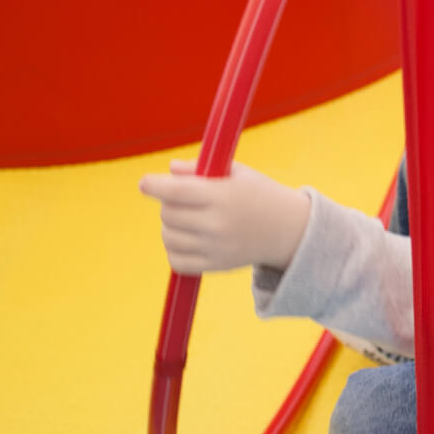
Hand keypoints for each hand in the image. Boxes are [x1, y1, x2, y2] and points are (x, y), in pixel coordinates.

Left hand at [138, 160, 311, 275]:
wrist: (289, 230)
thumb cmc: (259, 194)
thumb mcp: (238, 172)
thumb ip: (201, 168)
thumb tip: (170, 169)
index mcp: (223, 196)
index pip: (176, 191)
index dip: (154, 186)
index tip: (144, 183)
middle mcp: (217, 224)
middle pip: (168, 214)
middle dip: (168, 204)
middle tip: (183, 199)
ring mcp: (215, 248)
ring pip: (169, 237)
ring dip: (169, 226)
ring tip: (186, 219)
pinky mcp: (216, 266)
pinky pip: (177, 262)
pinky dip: (174, 250)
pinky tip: (186, 240)